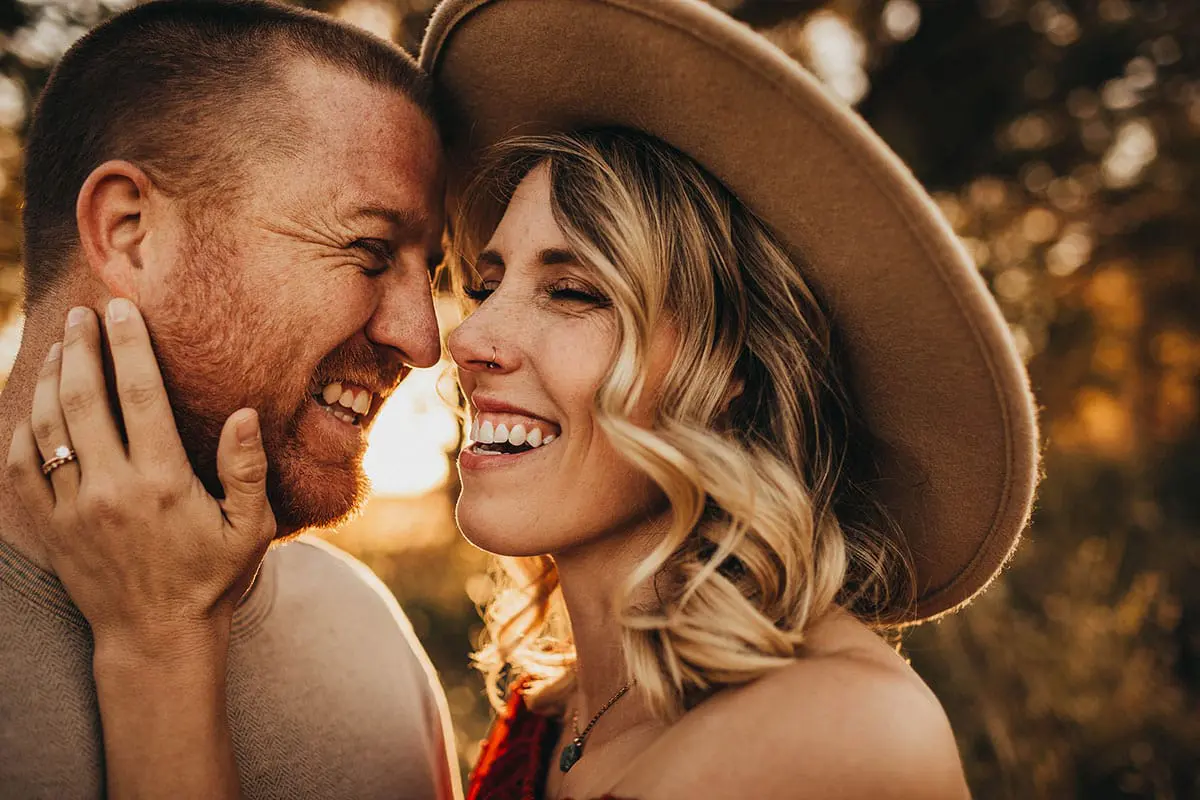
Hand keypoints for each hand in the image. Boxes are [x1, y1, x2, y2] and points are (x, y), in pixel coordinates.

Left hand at [5, 299, 275, 658]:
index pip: (140, 395)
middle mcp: (110, 489)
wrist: (156, 637)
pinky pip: (21, 466)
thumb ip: (246, 469)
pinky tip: (36, 403)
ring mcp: (72, 509)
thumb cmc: (212, 577)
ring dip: (50, 378)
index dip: (130, 345)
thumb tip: (242, 413)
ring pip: (47, 426)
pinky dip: (23, 427)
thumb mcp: (250, 528)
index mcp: (162, 482)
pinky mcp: (48, 527)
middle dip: (81, 347)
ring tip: (60, 345)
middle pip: (84, 398)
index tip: (123, 308)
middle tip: (82, 314)